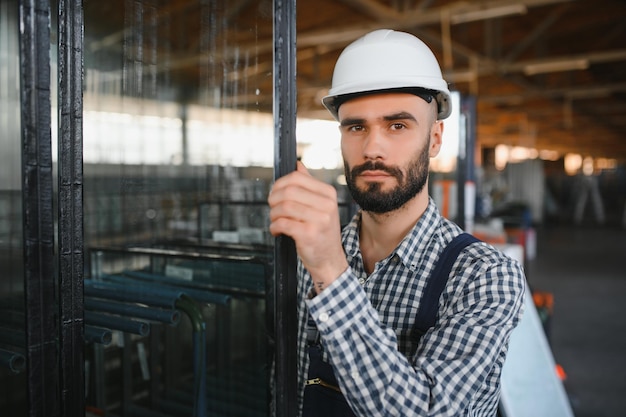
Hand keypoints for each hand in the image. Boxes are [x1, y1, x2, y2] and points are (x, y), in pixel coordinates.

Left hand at [268, 161, 348, 291]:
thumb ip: (309, 185)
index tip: (275, 193)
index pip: (296, 178)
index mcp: (328, 193)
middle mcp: (326, 205)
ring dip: (273, 215)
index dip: (279, 184)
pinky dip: (274, 227)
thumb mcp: (321, 205)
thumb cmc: (321, 231)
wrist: (330, 259)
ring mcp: (319, 220)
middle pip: (288, 191)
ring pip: (283, 207)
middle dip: (273, 200)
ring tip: (276, 221)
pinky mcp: (309, 234)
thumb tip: (297, 164)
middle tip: (273, 209)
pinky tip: (278, 231)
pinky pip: (282, 224)